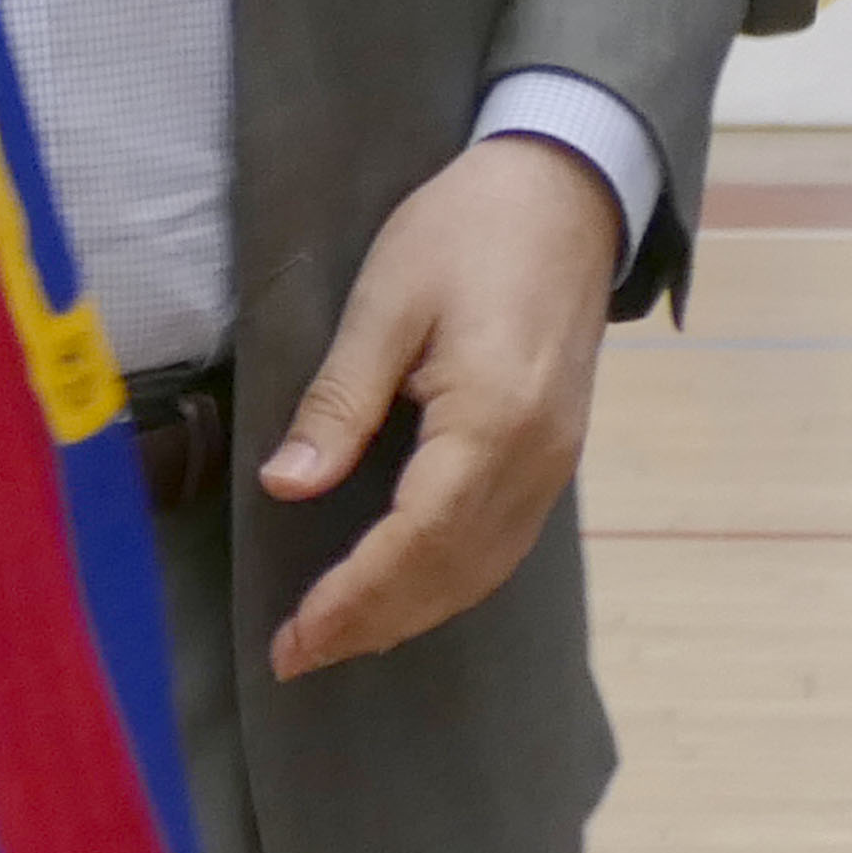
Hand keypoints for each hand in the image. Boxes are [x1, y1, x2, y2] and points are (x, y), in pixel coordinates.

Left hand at [263, 135, 624, 677]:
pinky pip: (501, 542)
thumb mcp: (383, 302)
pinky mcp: (553, 454)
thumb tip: (288, 483)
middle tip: (297, 656)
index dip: (353, 595)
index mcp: (492, 422)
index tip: (294, 636)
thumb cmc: (464, 231)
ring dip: (411, 612)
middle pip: (452, 571)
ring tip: (338, 638)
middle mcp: (535, 460)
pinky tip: (404, 589)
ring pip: (483, 568)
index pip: (416, 538)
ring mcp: (555, 463)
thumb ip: (340, 399)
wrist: (563, 196)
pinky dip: (448, 580)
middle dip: (373, 621)